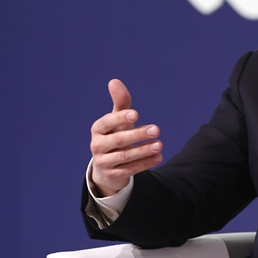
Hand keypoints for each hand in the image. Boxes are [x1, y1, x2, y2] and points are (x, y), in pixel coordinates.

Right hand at [89, 79, 162, 196]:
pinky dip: (145, 163)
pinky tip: (159, 157)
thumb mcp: (118, 119)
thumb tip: (114, 81)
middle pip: (118, 140)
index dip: (120, 118)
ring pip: (124, 157)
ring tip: (160, 144)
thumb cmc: (116, 134)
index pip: (106, 123)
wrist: (108, 165)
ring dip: (143, 150)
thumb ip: (120, 102)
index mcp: (98, 129)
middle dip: (137, 134)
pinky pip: (130, 170)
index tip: (136, 114)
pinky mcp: (113, 175)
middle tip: (157, 129)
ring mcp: (104, 162)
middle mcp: (97, 145)